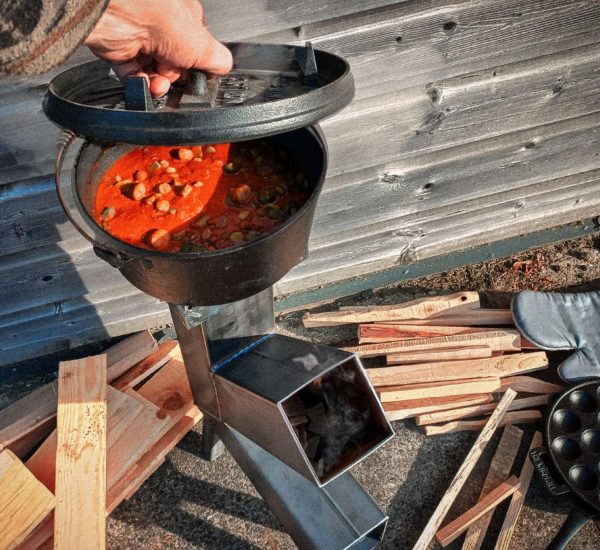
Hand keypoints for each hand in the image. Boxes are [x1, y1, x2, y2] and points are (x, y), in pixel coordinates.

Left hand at [84, 0, 231, 96]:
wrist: (118, 12)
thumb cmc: (157, 14)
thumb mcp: (202, 45)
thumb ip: (218, 60)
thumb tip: (223, 69)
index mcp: (184, 19)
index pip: (195, 51)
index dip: (196, 68)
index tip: (196, 77)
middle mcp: (161, 28)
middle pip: (174, 67)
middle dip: (175, 78)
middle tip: (174, 77)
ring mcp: (139, 39)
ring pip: (154, 74)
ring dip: (158, 85)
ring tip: (158, 83)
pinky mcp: (119, 52)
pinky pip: (133, 78)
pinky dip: (140, 85)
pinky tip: (145, 84)